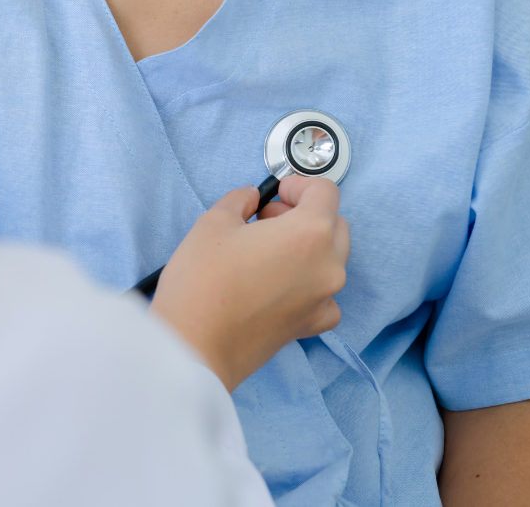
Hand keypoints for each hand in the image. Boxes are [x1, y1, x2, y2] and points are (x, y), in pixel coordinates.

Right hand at [150, 176, 348, 390]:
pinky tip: (278, 283)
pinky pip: (325, 294)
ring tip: (266, 251)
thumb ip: (240, 200)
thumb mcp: (213, 223)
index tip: (277, 193)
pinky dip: (308, 282)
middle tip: (266, 219)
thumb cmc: (202, 285)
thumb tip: (251, 198)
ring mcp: (324, 298)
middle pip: (334, 224)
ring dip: (306, 246)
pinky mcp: (312, 324)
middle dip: (303, 214)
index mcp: (309, 233)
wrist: (195, 345)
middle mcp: (327, 266)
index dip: (298, 185)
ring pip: (331, 258)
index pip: (325, 192)